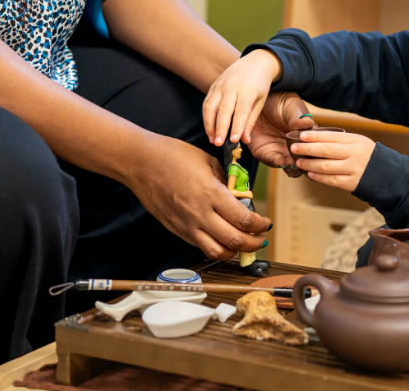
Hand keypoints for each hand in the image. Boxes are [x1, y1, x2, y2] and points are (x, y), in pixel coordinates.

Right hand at [126, 132, 270, 259]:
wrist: (142, 163)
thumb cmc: (174, 156)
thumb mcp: (207, 161)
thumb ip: (225, 182)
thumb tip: (239, 195)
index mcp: (212, 193)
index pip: (244, 220)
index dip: (260, 225)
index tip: (266, 223)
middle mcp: (201, 214)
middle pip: (235, 241)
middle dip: (254, 243)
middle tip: (261, 239)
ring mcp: (187, 226)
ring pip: (217, 252)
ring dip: (235, 252)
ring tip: (243, 245)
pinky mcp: (177, 230)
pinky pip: (201, 246)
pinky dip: (215, 247)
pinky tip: (221, 240)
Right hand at [203, 49, 282, 146]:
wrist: (254, 62)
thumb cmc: (259, 85)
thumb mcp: (260, 101)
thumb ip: (251, 120)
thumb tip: (244, 140)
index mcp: (247, 91)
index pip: (241, 111)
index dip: (236, 126)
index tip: (234, 141)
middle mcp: (231, 87)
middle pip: (223, 109)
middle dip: (220, 128)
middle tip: (218, 144)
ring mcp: (220, 85)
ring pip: (210, 106)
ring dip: (209, 125)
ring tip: (212, 139)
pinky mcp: (213, 86)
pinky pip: (207, 103)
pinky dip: (206, 117)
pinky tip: (210, 129)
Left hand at [246, 91, 311, 167]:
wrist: (258, 101)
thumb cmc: (280, 102)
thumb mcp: (292, 107)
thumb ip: (298, 118)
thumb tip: (307, 125)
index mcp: (306, 135)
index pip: (316, 148)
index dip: (316, 152)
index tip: (314, 151)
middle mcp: (295, 146)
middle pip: (305, 161)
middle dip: (305, 163)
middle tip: (302, 159)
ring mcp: (281, 150)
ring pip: (290, 166)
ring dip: (292, 166)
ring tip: (291, 161)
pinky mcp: (266, 152)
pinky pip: (273, 162)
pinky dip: (277, 163)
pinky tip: (280, 160)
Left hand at [291, 129, 375, 191]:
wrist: (388, 175)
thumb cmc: (368, 155)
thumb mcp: (359, 142)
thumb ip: (341, 140)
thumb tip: (316, 137)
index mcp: (356, 141)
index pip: (332, 136)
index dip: (315, 136)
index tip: (301, 135)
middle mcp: (354, 154)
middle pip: (327, 150)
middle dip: (308, 149)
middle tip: (294, 147)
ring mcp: (353, 169)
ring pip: (327, 166)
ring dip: (310, 164)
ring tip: (299, 161)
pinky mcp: (352, 183)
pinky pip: (332, 180)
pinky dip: (319, 177)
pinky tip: (310, 173)